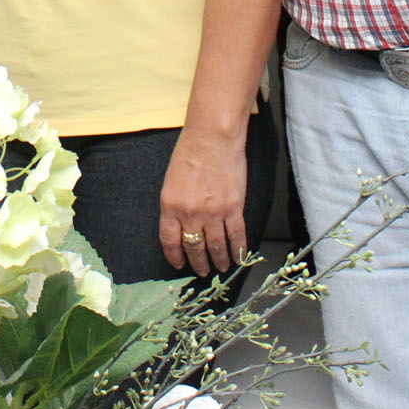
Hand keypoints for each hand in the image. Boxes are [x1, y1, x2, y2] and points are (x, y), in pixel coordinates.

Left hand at [159, 126, 247, 276]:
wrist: (213, 137)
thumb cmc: (190, 151)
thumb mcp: (171, 180)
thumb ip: (175, 204)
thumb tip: (182, 224)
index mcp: (170, 206)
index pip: (170, 241)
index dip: (174, 256)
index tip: (179, 263)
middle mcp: (190, 213)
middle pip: (193, 247)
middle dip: (197, 263)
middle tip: (201, 271)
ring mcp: (213, 212)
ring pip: (215, 246)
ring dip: (218, 260)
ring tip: (220, 268)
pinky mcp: (233, 208)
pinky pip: (236, 235)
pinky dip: (238, 250)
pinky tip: (238, 258)